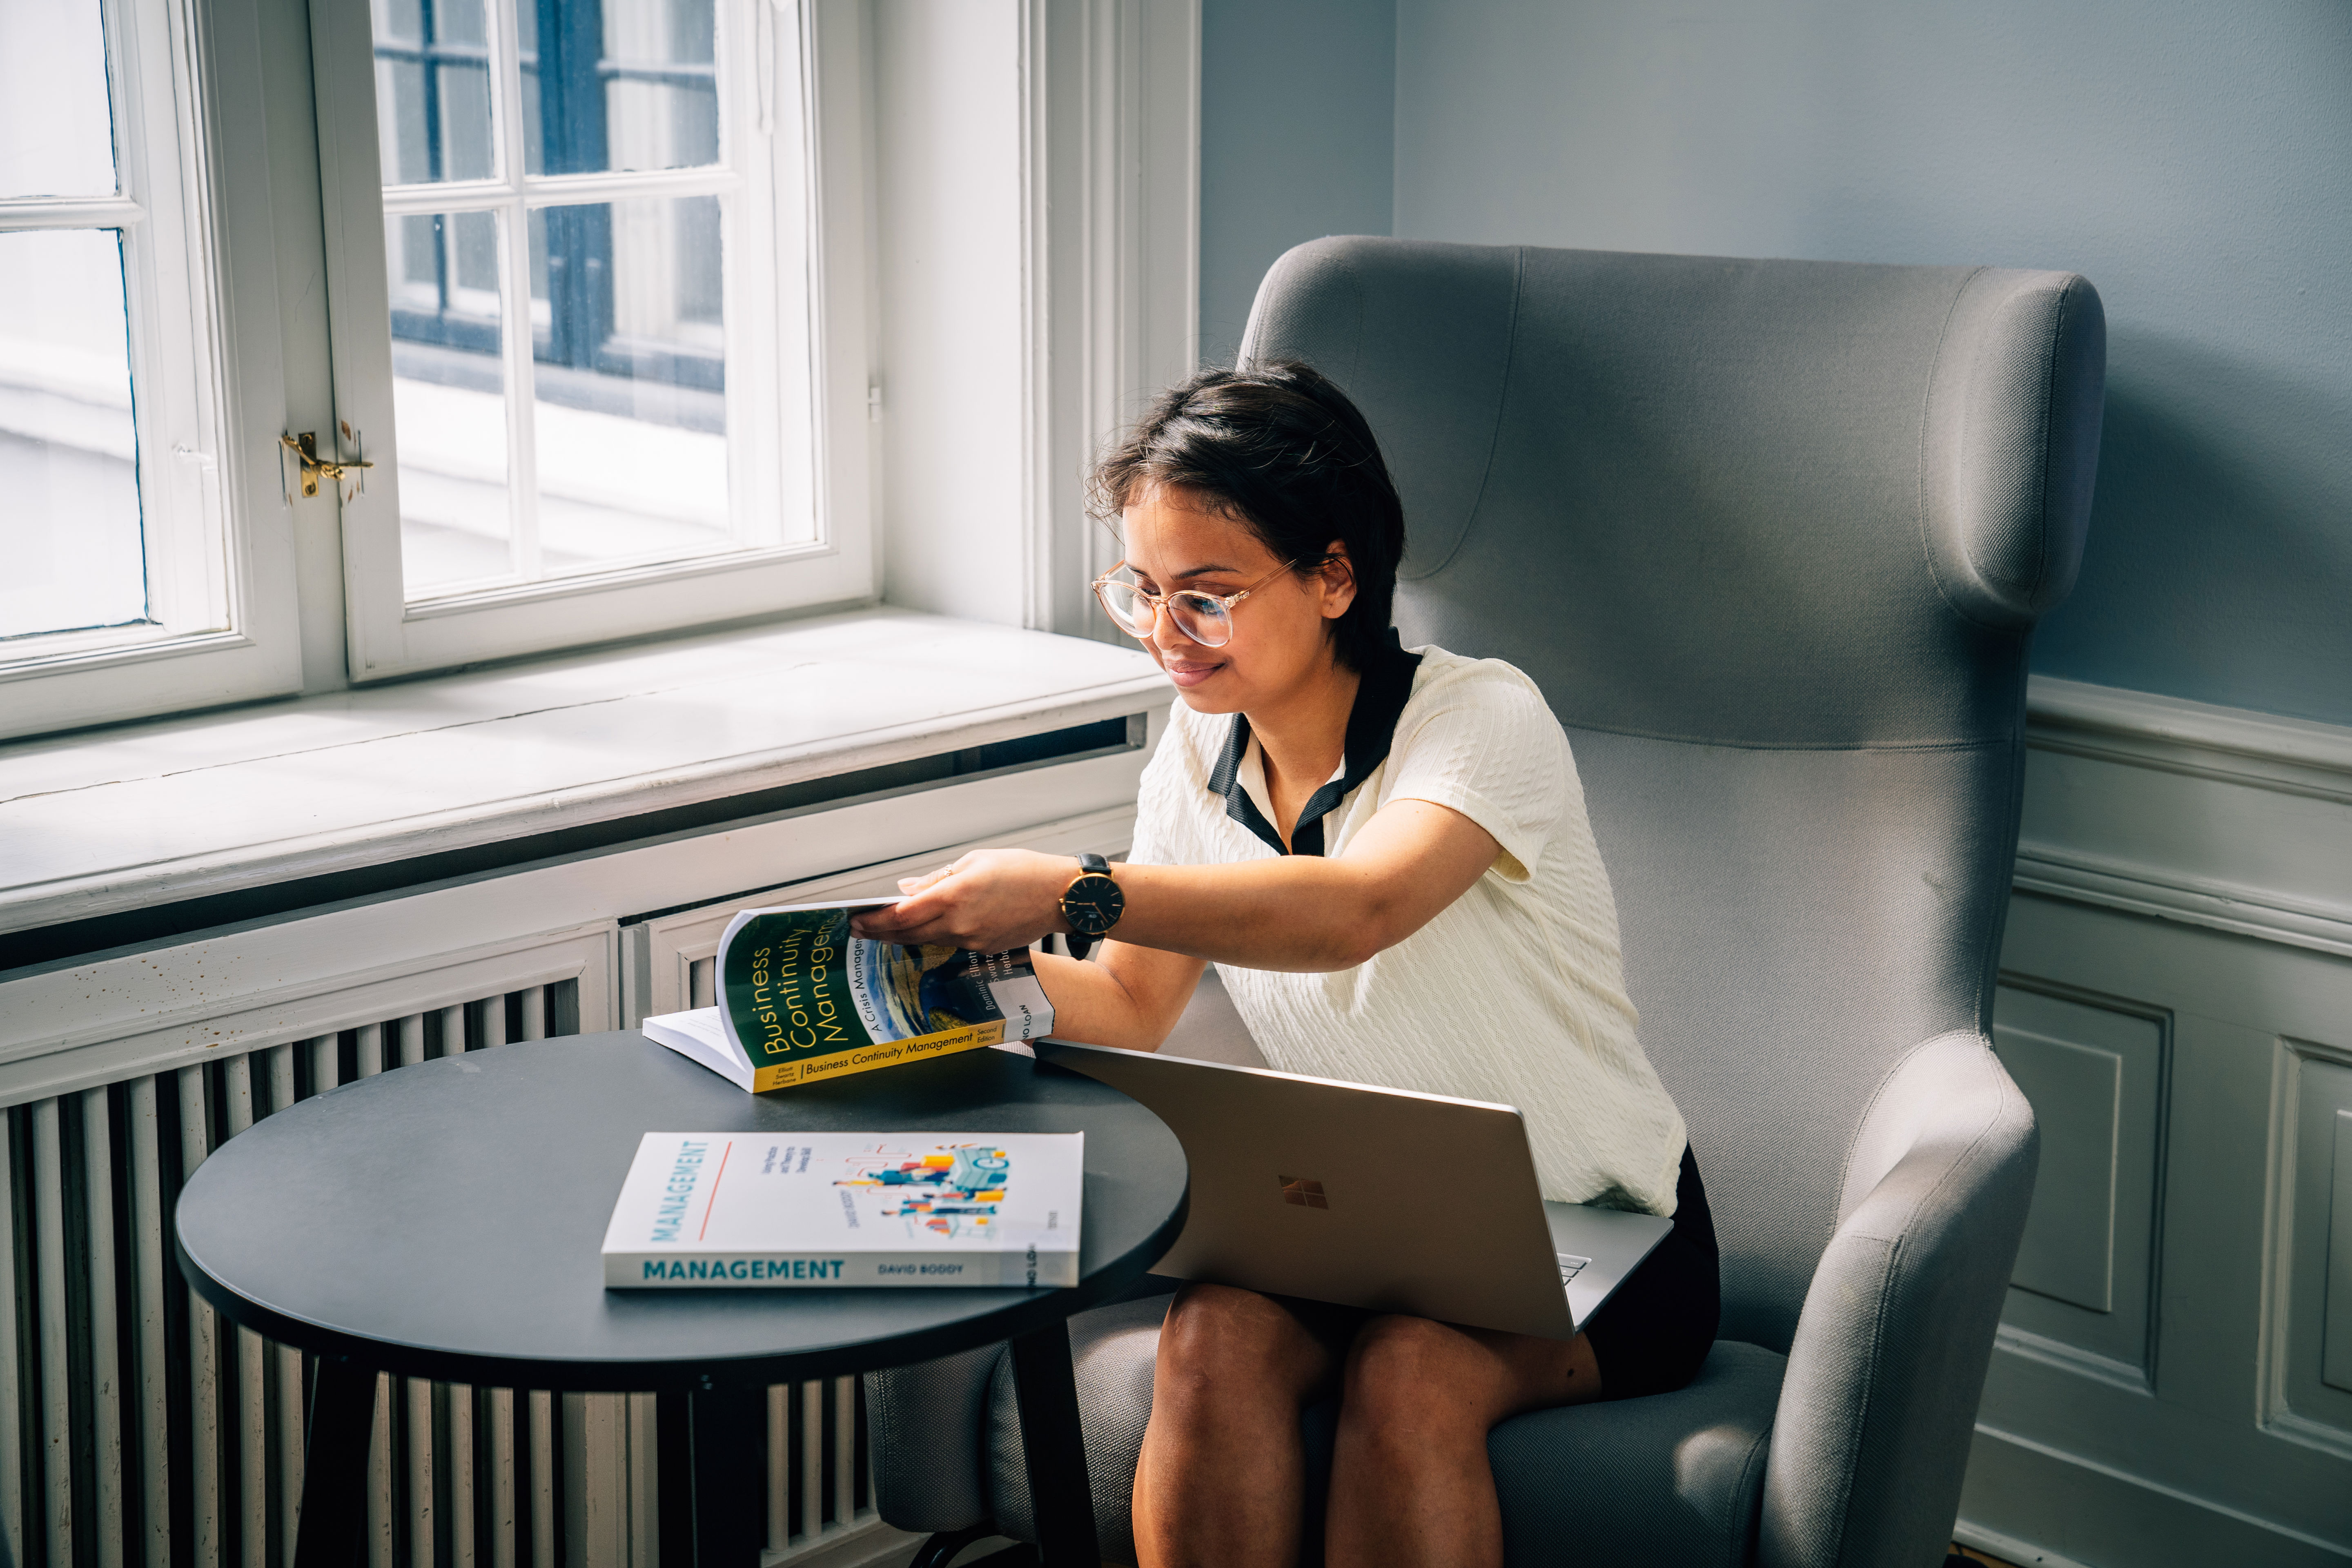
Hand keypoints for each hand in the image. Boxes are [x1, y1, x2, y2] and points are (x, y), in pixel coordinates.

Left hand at [848, 849, 1080, 950]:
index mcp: (955, 895)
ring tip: (882, 930)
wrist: (1061, 897)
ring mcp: (971, 940)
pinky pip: (949, 943)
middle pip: (907, 934)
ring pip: (925, 941)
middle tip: (858, 929)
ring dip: (901, 936)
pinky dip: (930, 937)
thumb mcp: (975, 862)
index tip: (856, 919)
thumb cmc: (1024, 871)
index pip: (901, 915)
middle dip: (878, 933)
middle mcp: (960, 924)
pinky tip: (922, 930)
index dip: (874, 920)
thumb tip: (905, 889)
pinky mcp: (983, 948)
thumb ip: (936, 879)